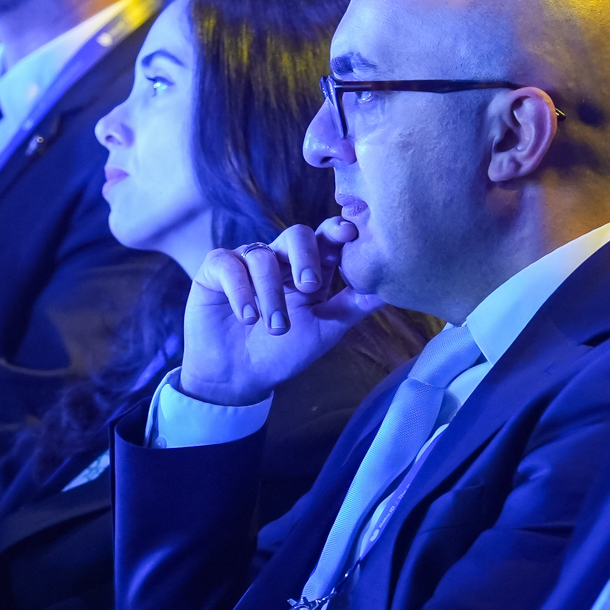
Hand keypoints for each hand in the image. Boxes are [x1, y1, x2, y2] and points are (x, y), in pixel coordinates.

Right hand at [178, 220, 384, 406]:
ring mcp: (246, 261)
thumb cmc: (283, 353)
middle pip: (296, 234)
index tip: (349, 234)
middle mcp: (279, 259)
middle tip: (309, 288)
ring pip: (262, 255)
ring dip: (272, 295)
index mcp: (309, 268)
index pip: (326, 238)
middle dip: (306, 257)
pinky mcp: (216, 270)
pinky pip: (229, 264)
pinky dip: (240, 290)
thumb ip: (354, 305)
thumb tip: (393, 286)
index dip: (337, 231)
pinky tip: (247, 317)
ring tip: (276, 327)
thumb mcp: (325, 330)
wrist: (238, 378)